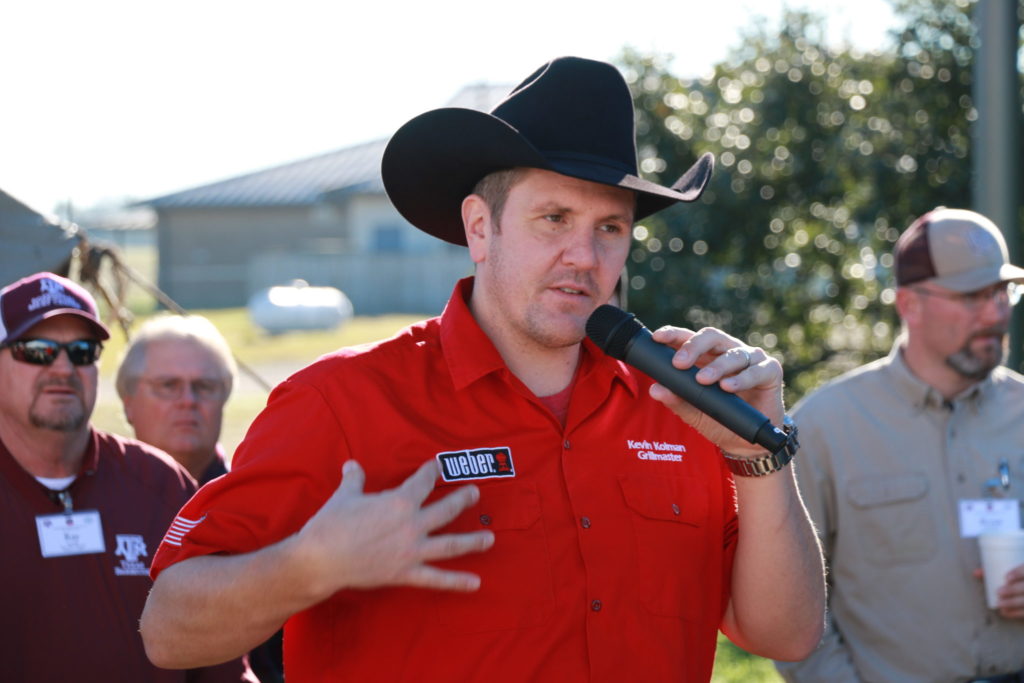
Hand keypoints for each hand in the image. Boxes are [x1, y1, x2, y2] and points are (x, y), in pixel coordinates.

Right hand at [294, 459, 494, 598]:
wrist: (321, 559)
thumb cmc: (331, 525)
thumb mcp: (345, 495)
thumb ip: (355, 479)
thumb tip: (352, 464)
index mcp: (399, 501)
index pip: (422, 481)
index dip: (432, 471)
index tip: (438, 466)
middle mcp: (412, 524)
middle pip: (445, 510)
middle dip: (462, 499)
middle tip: (475, 493)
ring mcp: (412, 550)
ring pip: (450, 544)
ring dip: (473, 542)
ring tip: (490, 538)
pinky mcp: (406, 573)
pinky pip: (436, 578)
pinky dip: (457, 582)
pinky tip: (476, 583)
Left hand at [647, 325, 783, 455]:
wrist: (747, 442)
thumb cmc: (720, 420)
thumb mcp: (694, 413)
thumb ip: (677, 400)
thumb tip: (655, 389)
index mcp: (707, 355)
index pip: (689, 337)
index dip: (674, 334)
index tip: (658, 338)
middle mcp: (729, 351)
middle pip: (712, 337)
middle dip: (693, 346)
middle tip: (679, 363)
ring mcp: (751, 359)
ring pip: (733, 353)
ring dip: (717, 366)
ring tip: (703, 380)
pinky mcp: (770, 371)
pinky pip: (757, 370)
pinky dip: (742, 378)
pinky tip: (729, 387)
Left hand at [976, 564, 1023, 618]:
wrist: (1021, 585)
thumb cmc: (1015, 578)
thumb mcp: (1009, 571)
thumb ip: (993, 570)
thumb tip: (975, 573)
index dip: (1018, 573)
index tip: (1007, 578)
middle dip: (1013, 590)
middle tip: (999, 592)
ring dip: (1014, 603)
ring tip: (1000, 605)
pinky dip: (1017, 613)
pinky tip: (1006, 613)